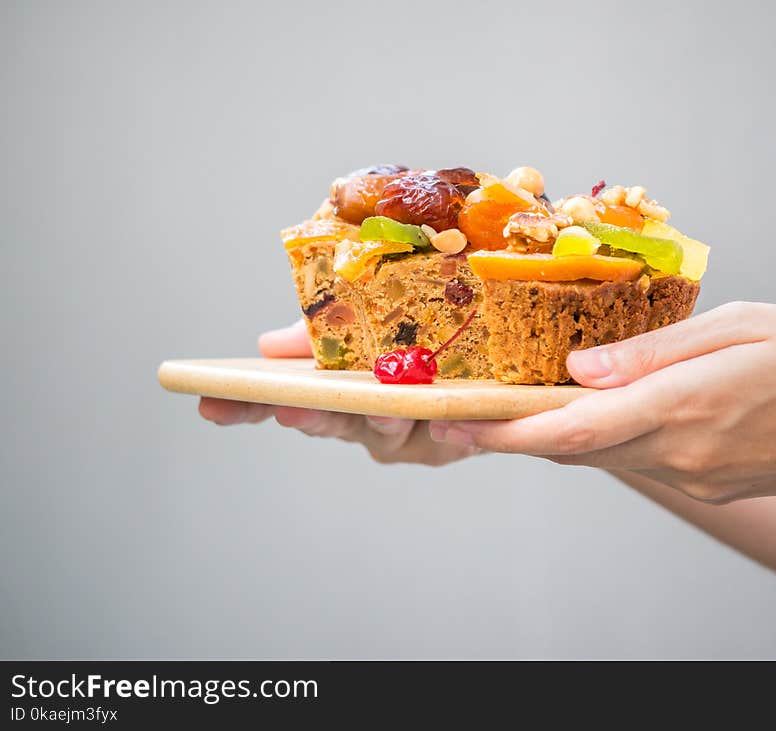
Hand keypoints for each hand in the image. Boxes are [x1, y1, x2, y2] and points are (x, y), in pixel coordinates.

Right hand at [197, 321, 477, 465]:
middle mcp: (360, 415)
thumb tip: (268, 345)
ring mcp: (400, 433)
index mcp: (334, 386)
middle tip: (288, 406)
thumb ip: (321, 332)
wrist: (488, 356)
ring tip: (383, 404)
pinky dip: (440, 430)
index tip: (210, 404)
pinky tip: (443, 420)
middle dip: (307, 415)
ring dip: (379, 418)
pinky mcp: (444, 444)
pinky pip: (438, 441)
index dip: (245, 403)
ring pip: (382, 430)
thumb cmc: (418, 330)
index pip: (279, 396)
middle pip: (324, 421)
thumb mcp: (366, 314)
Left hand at [430, 302, 775, 502]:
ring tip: (516, 411)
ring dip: (555, 438)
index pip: (572, 428)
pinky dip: (601, 441)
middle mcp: (679, 454)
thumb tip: (579, 368)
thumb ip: (651, 352)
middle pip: (574, 449)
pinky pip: (636, 463)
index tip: (458, 425)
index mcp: (682, 406)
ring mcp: (693, 478)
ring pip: (601, 458)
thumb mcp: (738, 327)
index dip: (508, 431)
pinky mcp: (706, 486)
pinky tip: (594, 415)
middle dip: (515, 436)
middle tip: (466, 418)